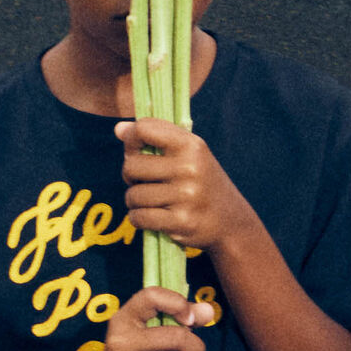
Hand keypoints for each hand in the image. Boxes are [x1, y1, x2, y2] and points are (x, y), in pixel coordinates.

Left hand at [117, 118, 245, 257]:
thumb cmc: (203, 183)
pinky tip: (150, 217)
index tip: (137, 152)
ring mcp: (186, 196)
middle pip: (131, 166)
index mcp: (191, 145)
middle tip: (144, 182)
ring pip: (133, 195)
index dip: (132, 140)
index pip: (144, 129)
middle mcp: (189, 167)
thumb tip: (118, 129)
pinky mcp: (181, 221)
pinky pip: (139, 217)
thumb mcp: (188, 154)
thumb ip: (156, 138)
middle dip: (130, 177)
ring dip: (134, 201)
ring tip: (150, 201)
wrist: (231, 222)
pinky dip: (138, 219)